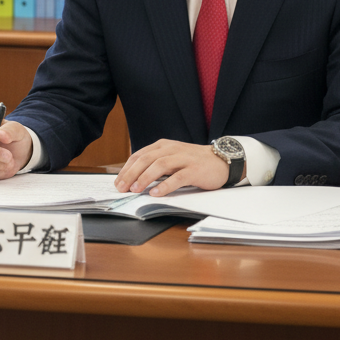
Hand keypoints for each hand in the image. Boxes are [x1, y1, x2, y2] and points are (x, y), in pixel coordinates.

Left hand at [113, 139, 231, 196]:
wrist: (221, 160)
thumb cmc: (192, 162)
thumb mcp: (171, 158)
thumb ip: (155, 165)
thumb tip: (133, 179)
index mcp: (162, 146)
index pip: (139, 155)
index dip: (126, 169)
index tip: (117, 182)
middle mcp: (171, 149)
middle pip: (146, 159)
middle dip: (131, 174)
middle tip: (122, 188)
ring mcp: (183, 158)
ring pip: (159, 166)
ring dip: (145, 178)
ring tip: (135, 189)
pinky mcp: (194, 169)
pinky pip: (177, 177)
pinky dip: (165, 185)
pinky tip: (155, 193)